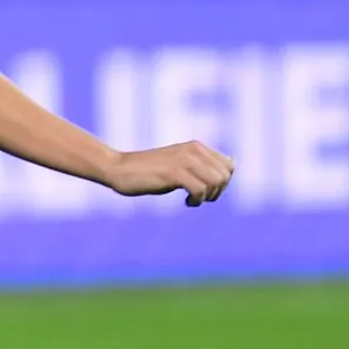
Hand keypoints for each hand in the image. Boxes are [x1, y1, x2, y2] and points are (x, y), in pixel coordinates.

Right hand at [106, 141, 233, 206]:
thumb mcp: (176, 164)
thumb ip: (197, 166)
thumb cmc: (147, 171)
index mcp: (196, 146)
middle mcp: (193, 150)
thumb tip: (225, 175)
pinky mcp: (174, 173)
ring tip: (192, 200)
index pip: (229, 165)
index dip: (222, 182)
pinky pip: (200, 190)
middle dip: (217, 192)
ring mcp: (184, 160)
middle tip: (199, 198)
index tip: (206, 190)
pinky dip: (197, 201)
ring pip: (216, 182)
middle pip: (225, 176)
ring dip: (208, 197)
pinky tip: (186, 202)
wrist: (119, 169)